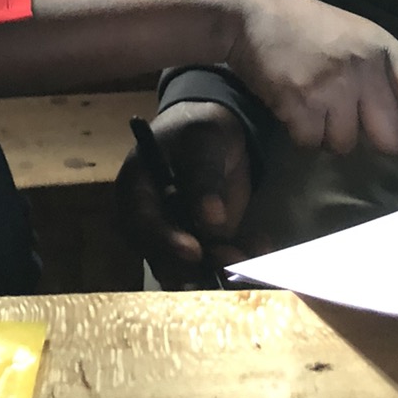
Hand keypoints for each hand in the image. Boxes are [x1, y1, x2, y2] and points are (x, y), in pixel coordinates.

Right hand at [116, 102, 253, 288]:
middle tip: (229, 262)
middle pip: (163, 256)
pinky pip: (217, 261)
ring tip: (249, 258)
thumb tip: (210, 219)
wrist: (217, 132)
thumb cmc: (199, 128)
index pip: (143, 223)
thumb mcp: (202, 142)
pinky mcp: (203, 242)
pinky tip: (260, 248)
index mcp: (137, 190)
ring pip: (191, 267)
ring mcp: (177, 235)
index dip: (166, 241)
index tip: (194, 252)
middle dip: (196, 266)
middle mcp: (151, 221)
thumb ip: (204, 177)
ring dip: (220, 268)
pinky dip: (239, 259)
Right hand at [223, 0, 397, 179]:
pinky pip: (313, 143)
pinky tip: (290, 98)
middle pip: (390, 140)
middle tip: (339, 102)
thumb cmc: (309, 30)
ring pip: (346, 145)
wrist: (253, 13)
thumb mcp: (358, 40)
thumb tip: (396, 135)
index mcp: (387, 51)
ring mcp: (335, 85)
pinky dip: (300, 131)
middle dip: (367, 134)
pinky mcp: (303, 101)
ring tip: (309, 93)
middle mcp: (367, 69)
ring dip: (327, 131)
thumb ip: (383, 79)